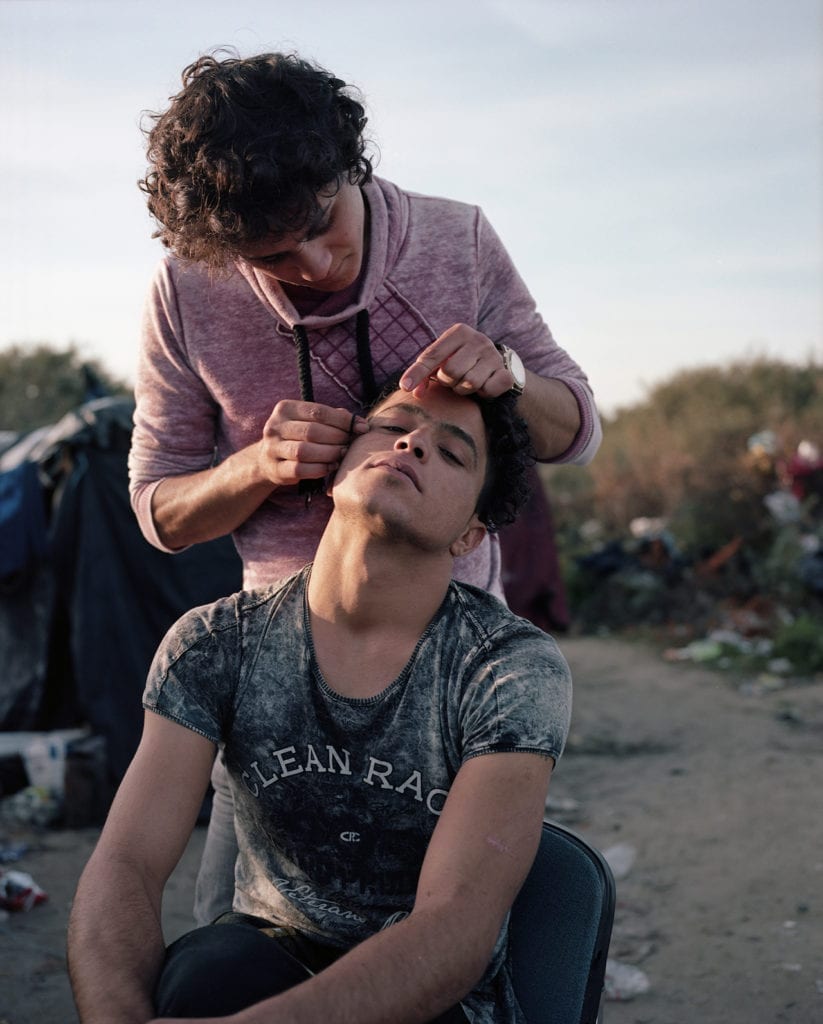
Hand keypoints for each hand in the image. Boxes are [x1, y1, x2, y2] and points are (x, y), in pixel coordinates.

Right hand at [259, 400, 367, 487]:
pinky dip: (320, 469)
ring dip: (329, 454)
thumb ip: (332, 418)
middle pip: (312, 431)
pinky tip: (331, 467)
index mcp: (285, 408)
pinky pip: (300, 470)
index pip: (318, 412)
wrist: (268, 459)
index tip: (362, 428)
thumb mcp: (309, 421)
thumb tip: (359, 423)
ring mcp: (272, 449)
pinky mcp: (275, 469)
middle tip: (350, 444)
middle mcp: (274, 426)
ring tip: (342, 455)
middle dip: (337, 438)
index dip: (343, 420)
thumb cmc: (298, 436)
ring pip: (304, 451)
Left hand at [399, 324, 513, 398]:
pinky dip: (482, 394)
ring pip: (469, 383)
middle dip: (447, 381)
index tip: (405, 386)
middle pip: (450, 372)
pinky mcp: (505, 373)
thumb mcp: (441, 360)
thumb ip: (424, 372)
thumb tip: (409, 389)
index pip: (433, 354)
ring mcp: (494, 356)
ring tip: (466, 382)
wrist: (496, 364)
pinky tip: (483, 386)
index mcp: (459, 332)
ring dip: (463, 389)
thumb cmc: (461, 361)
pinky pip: (487, 390)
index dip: (418, 372)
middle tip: (452, 379)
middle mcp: (479, 340)